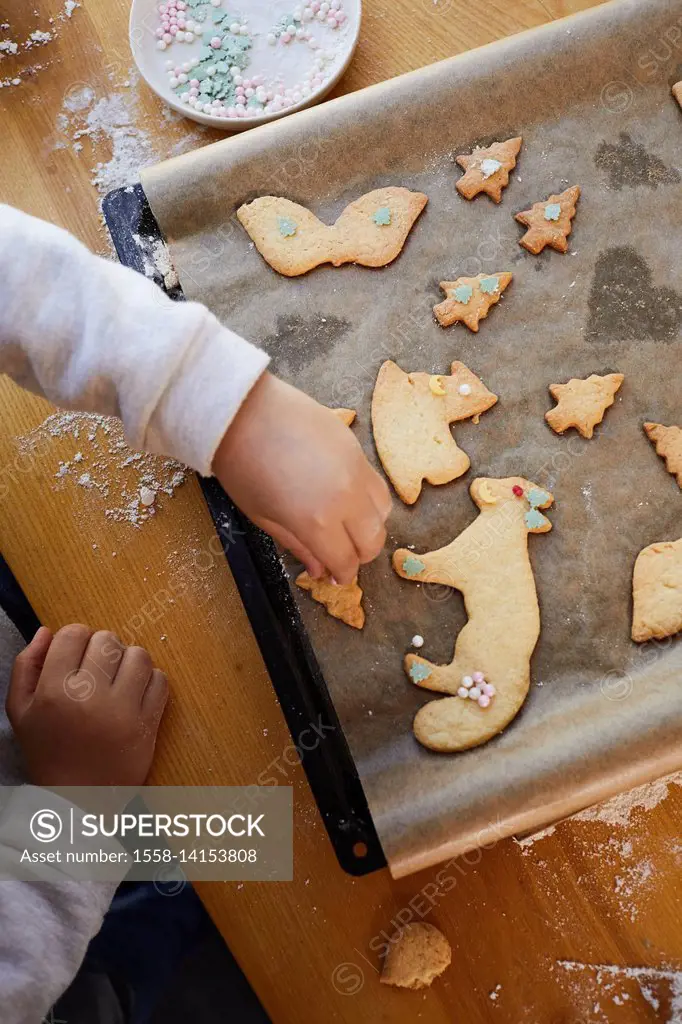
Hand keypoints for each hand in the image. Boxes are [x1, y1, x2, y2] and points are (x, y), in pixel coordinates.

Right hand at [6, 625, 167, 787]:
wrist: (77, 799)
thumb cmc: (48, 751)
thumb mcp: (20, 710)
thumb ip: (27, 666)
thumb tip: (47, 631)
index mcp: (53, 691)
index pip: (73, 633)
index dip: (76, 639)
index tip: (76, 657)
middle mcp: (88, 697)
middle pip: (107, 640)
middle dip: (102, 650)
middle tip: (97, 670)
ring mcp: (121, 711)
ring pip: (138, 655)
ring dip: (129, 662)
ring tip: (118, 680)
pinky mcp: (147, 724)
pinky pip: (160, 681)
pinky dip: (151, 682)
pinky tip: (135, 694)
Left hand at [213, 372, 391, 582]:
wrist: (242, 411)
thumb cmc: (241, 466)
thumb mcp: (262, 516)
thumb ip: (297, 545)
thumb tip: (318, 569)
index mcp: (317, 522)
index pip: (346, 561)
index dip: (342, 575)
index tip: (333, 577)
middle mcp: (345, 498)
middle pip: (373, 540)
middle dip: (360, 556)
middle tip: (341, 556)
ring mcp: (356, 470)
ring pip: (383, 512)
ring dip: (370, 527)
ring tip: (348, 528)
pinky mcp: (357, 448)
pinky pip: (376, 484)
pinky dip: (369, 500)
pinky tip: (348, 499)